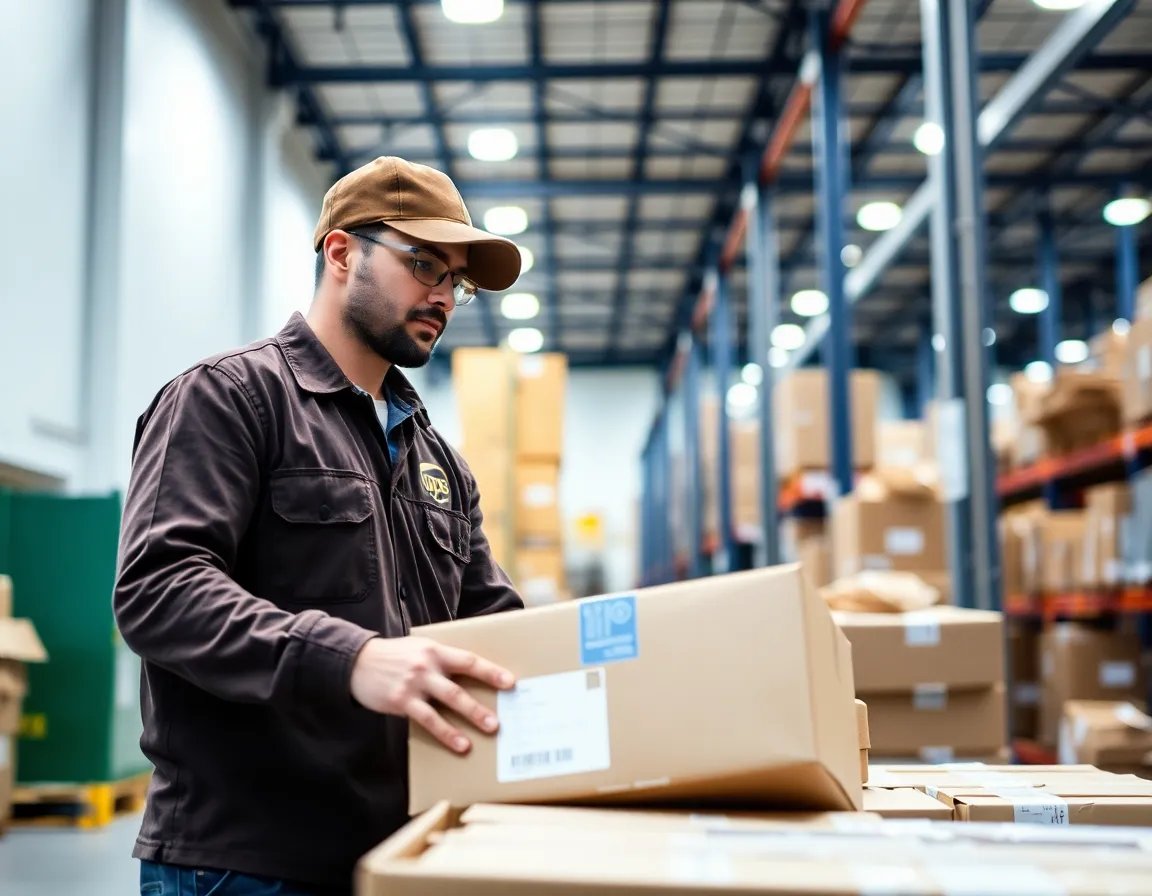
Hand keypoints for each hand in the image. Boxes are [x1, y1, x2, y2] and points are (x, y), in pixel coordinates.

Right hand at [350, 636, 514, 752]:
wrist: (357, 662)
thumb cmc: (395, 656)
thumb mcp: (419, 648)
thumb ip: (442, 659)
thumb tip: (472, 674)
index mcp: (435, 650)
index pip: (468, 660)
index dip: (490, 671)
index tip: (510, 681)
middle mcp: (426, 666)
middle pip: (459, 685)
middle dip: (482, 701)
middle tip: (502, 716)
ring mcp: (414, 684)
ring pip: (447, 702)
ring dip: (470, 717)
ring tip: (489, 729)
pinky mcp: (402, 701)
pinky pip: (428, 719)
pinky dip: (446, 733)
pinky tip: (459, 743)